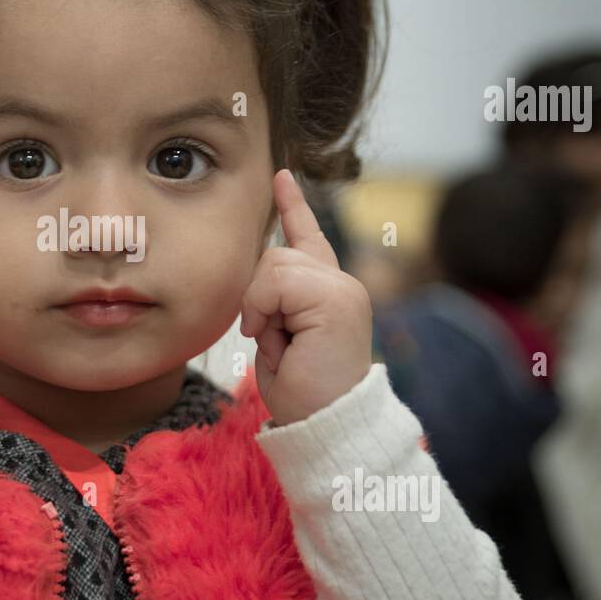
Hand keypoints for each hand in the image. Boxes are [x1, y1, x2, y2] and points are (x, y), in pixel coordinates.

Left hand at [240, 169, 372, 425]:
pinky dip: (265, 311)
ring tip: (282, 344)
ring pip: (273, 267)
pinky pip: (277, 283)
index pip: (307, 237)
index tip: (280, 175)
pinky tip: (282, 338)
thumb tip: (259, 280)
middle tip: (274, 341)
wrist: (325, 424)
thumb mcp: (278, 339)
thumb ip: (274, 300)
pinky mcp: (337, 297)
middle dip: (257, 300)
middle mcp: (341, 283)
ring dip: (261, 309)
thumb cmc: (301, 394)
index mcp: (326, 291)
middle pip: (273, 257)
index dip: (293, 206)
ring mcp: (343, 288)